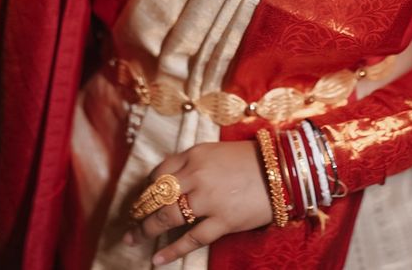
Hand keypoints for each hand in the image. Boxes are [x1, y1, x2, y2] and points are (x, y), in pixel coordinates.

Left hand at [126, 140, 272, 264]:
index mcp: (195, 154)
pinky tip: (156, 259)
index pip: (159, 173)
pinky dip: (171, 251)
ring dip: (146, 230)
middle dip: (139, 212)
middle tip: (129, 223)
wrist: (281, 170)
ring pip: (167, 217)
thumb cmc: (249, 160)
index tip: (140, 199)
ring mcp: (209, 199)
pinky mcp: (222, 221)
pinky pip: (190, 238)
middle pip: (157, 196)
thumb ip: (193, 164)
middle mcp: (197, 174)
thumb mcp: (216, 152)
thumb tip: (169, 182)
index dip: (146, 189)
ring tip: (134, 240)